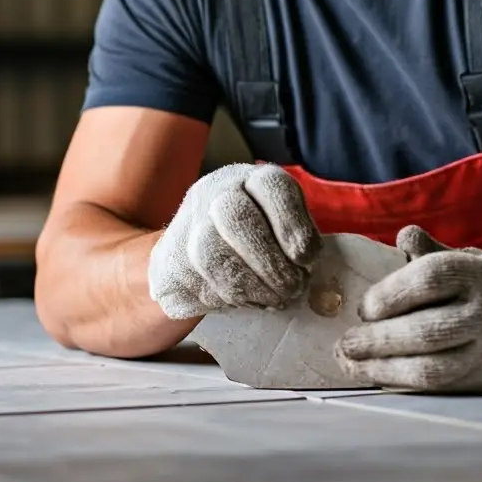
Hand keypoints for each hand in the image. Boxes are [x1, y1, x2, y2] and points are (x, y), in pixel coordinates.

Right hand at [148, 163, 321, 319]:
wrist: (190, 256)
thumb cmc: (254, 242)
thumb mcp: (281, 227)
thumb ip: (297, 240)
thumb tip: (311, 275)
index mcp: (252, 179)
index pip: (271, 187)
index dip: (292, 224)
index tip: (307, 258)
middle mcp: (216, 192)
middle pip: (236, 217)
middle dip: (270, 262)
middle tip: (293, 288)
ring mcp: (189, 223)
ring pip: (213, 254)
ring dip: (251, 286)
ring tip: (275, 300)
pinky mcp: (170, 258)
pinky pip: (198, 282)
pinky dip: (230, 299)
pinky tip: (248, 302)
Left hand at [334, 226, 481, 392]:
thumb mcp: (478, 259)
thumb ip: (437, 255)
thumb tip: (403, 237)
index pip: (432, 279)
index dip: (392, 292)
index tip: (365, 306)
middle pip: (428, 330)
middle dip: (380, 340)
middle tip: (346, 344)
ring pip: (435, 369)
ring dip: (387, 369)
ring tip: (355, 364)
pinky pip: (445, 389)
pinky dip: (408, 384)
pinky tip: (383, 377)